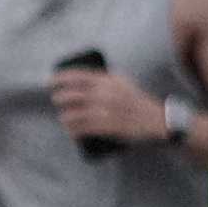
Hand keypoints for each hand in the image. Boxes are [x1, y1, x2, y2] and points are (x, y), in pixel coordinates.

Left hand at [48, 69, 164, 144]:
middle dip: (60, 96)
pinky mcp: (108, 127)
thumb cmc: (137, 101)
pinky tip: (69, 130)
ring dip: (65, 116)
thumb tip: (80, 80)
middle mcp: (106, 94)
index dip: (61, 78)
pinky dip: (73, 130)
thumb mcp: (123, 84)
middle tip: (56, 98)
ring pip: (75, 113)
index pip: (79, 76)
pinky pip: (84, 128)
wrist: (158, 120)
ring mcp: (106, 111)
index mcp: (109, 81)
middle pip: (74, 94)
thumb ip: (104, 80)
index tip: (50, 80)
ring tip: (63, 117)